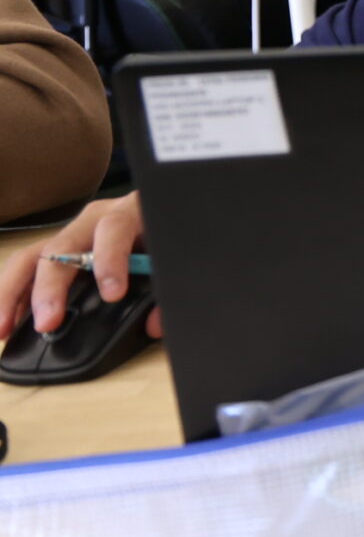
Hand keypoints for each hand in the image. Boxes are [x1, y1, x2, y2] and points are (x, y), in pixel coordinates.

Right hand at [0, 192, 158, 340]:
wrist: (168, 207)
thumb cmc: (167, 234)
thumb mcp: (174, 256)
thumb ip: (167, 289)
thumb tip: (154, 324)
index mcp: (130, 213)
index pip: (115, 229)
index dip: (111, 260)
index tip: (113, 294)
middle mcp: (94, 219)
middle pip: (61, 244)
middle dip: (51, 287)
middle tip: (47, 324)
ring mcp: (72, 232)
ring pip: (31, 256)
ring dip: (12, 294)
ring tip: (1, 330)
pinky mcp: (56, 249)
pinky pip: (26, 269)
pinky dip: (12, 297)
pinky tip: (4, 323)